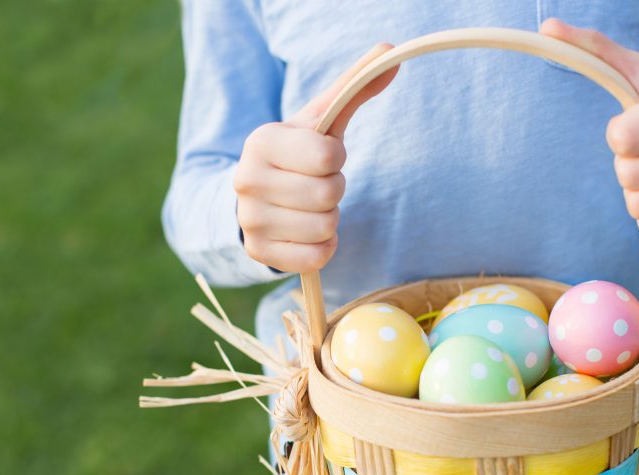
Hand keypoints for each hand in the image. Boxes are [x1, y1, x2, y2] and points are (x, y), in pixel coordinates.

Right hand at [234, 45, 397, 271]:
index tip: (322, 157)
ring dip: (330, 219)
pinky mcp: (259, 253)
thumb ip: (353, 87)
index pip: (327, 157)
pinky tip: (310, 233)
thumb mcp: (320, 121)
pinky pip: (315, 258)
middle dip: (334, 190)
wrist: (257, 196)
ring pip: (324, 227)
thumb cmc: (297, 154)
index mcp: (261, 141)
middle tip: (317, 185)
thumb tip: (391, 50)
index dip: (337, 158)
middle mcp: (247, 180)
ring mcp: (250, 220)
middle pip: (328, 195)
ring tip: (311, 207)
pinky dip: (324, 248)